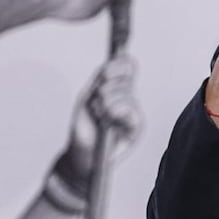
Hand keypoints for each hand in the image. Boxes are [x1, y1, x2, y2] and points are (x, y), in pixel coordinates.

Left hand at [62, 54, 142, 180]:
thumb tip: (112, 64)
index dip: (119, 64)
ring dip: (106, 101)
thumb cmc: (84, 128)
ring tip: (98, 114)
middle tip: (96, 101)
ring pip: (125, 92)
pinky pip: (129, 109)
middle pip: (126, 76)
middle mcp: (128, 98)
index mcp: (117, 88)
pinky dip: (115, 111)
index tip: (104, 71)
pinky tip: (106, 119)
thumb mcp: (87, 98)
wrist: (81, 155)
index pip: (127, 66)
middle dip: (106, 86)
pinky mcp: (137, 126)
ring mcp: (133, 112)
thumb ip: (101, 80)